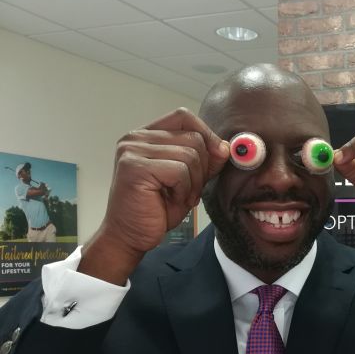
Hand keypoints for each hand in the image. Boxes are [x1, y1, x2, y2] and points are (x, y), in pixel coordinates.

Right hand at [80, 108, 228, 284]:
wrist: (130, 236)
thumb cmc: (157, 209)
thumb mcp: (189, 180)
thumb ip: (204, 160)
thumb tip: (224, 146)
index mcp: (146, 135)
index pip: (184, 117)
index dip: (206, 135)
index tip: (217, 156)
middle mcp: (136, 138)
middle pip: (194, 137)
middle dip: (203, 168)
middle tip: (188, 190)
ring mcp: (133, 151)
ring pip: (190, 155)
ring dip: (194, 183)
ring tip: (178, 197)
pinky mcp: (135, 167)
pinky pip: (180, 171)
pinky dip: (184, 190)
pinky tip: (170, 201)